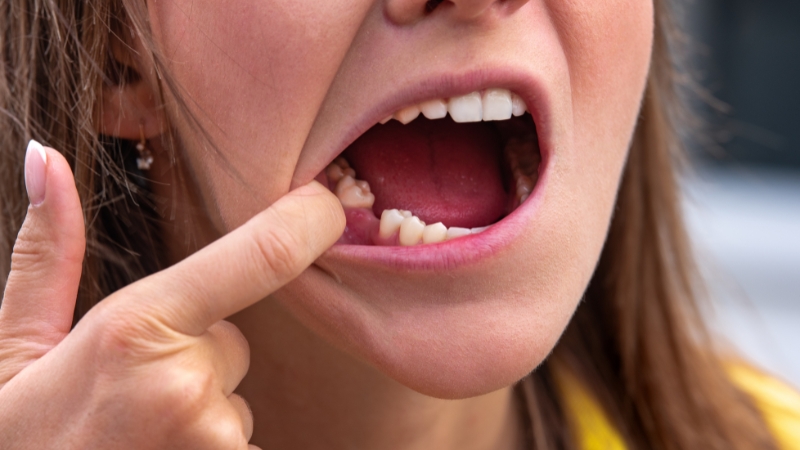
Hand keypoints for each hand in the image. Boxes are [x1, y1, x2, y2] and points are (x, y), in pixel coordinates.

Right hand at [0, 141, 344, 448]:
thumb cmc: (16, 441)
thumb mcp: (14, 350)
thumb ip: (46, 253)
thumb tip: (45, 157)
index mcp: (135, 329)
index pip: (260, 256)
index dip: (309, 222)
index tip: (328, 205)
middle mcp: (187, 385)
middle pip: (234, 343)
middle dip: (194, 359)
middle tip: (129, 397)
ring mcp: (216, 443)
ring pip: (235, 401)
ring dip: (199, 414)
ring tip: (135, 440)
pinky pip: (241, 446)